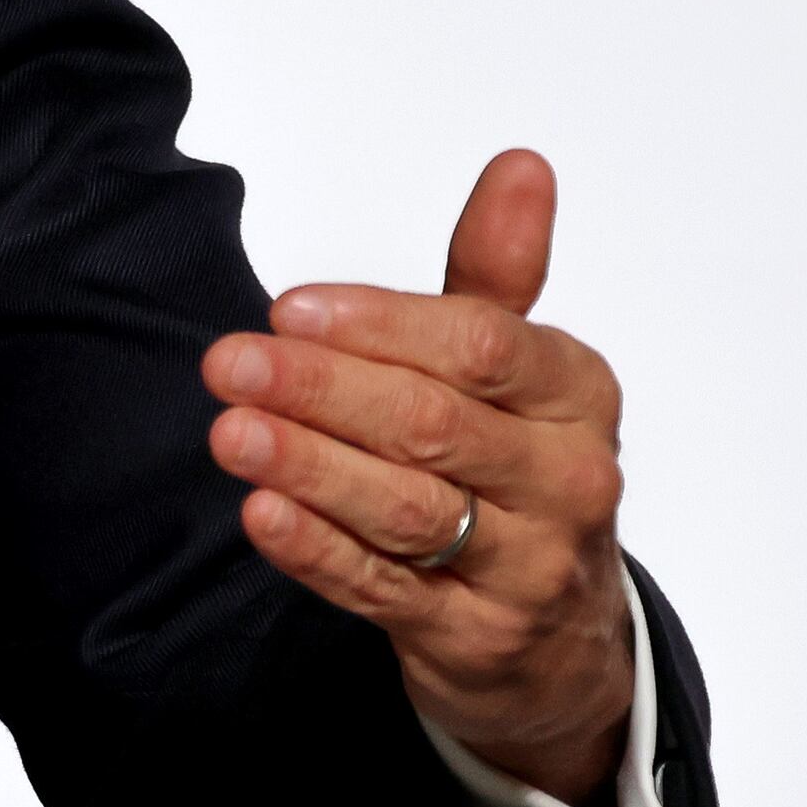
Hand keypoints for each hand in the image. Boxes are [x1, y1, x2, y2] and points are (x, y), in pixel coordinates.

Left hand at [201, 148, 637, 804]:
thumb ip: (497, 275)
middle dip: (323, 390)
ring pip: (409, 509)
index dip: (381, 325)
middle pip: (434, 425)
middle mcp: (566, 479)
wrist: (562, 640)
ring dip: (310, 466)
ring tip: (230, 431)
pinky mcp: (475, 637)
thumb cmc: (522, 475)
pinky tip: (262, 513)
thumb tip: (519, 165)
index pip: (480, 347)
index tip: (290, 307)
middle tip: (230, 360)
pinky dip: (320, 551)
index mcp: (576, 394)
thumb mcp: (523, 374)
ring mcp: (527, 566)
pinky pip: (386, 589)